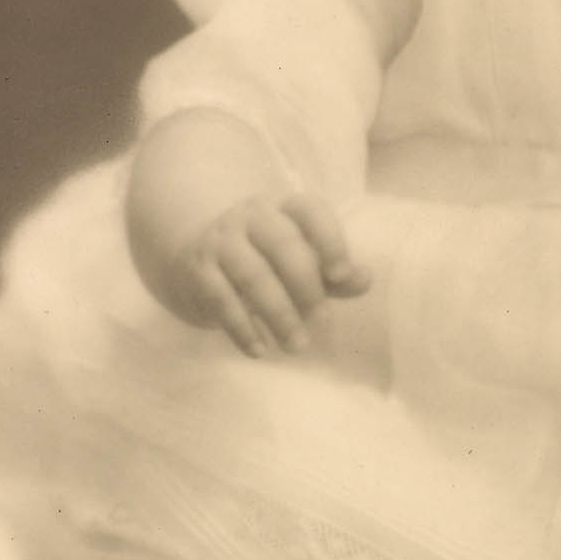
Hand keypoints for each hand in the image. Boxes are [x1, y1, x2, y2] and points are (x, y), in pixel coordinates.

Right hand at [164, 191, 370, 357]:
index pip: (310, 211)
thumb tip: (365, 280)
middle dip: (305, 286)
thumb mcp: (301, 259)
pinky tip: (259, 350)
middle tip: (322, 322)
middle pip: (282, 243)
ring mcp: (222, 241)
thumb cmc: (264, 259)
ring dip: (278, 313)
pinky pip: (221, 299)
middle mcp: (252, 217)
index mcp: (284, 208)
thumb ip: (334, 273)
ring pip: (252, 273)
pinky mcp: (198, 270)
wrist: (194, 257)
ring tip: (296, 346)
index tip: (341, 275)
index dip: (328, 239)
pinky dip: (242, 328)